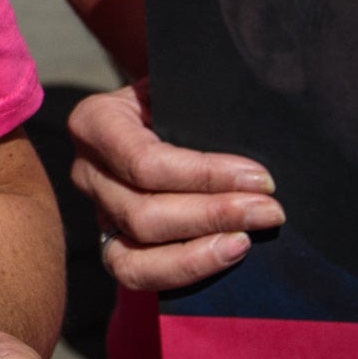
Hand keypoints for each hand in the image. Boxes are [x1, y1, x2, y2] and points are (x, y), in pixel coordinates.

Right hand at [64, 80, 283, 294]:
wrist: (165, 108)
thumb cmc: (182, 94)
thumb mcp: (185, 84)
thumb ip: (205, 102)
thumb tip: (255, 138)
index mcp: (95, 122)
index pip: (145, 162)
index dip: (206, 177)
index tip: (261, 178)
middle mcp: (88, 170)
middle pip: (143, 214)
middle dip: (213, 215)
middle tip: (269, 211)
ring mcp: (99, 211)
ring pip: (135, 254)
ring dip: (199, 252)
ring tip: (246, 240)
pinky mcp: (115, 242)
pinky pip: (138, 273)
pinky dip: (183, 269)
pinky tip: (224, 255)